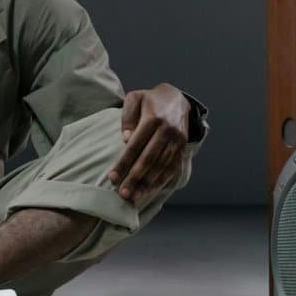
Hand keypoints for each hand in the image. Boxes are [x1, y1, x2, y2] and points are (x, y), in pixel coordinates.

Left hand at [109, 83, 189, 202]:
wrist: (177, 98)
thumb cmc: (149, 100)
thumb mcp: (134, 99)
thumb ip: (127, 118)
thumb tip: (125, 140)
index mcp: (153, 119)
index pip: (135, 146)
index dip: (123, 163)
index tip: (113, 177)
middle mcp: (167, 131)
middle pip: (149, 159)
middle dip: (135, 178)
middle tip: (123, 194)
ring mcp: (177, 140)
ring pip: (161, 166)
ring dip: (147, 184)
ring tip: (134, 197)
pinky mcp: (182, 147)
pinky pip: (172, 167)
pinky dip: (161, 181)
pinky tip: (149, 190)